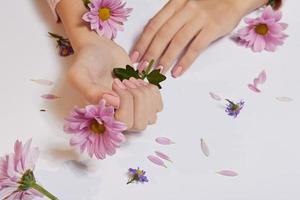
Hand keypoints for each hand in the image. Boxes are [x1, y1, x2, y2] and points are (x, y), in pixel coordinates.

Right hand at [58, 0, 162, 130]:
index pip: (123, 124)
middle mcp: (118, 118)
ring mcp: (133, 111)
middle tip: (125, 81)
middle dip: (137, 99)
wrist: (99, 49)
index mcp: (102, 117)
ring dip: (144, 94)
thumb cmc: (87, 61)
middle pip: (139, 123)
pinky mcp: (144, 101)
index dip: (125, 104)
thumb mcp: (79, 74)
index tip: (115, 83)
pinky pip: (158, 106)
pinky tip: (139, 82)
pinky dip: (152, 92)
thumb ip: (90, 91)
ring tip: (130, 81)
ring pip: (150, 117)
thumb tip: (114, 102)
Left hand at [131, 0, 264, 77]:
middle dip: (150, 53)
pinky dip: (185, 61)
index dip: (143, 41)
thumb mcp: (185, 4)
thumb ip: (170, 17)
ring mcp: (199, 18)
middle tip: (142, 68)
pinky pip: (195, 47)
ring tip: (157, 72)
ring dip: (165, 59)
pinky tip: (178, 71)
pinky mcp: (212, 28)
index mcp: (175, 4)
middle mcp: (185, 9)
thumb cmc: (208, 3)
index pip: (154, 24)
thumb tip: (152, 36)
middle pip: (162, 34)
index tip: (135, 56)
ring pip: (177, 41)